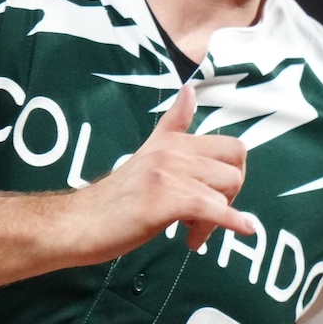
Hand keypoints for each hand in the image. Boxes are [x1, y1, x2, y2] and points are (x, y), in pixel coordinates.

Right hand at [60, 85, 252, 261]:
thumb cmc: (115, 197)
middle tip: (206, 217)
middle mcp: (173, 152)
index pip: (232, 147)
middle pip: (234, 169)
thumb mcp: (148, 153)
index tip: (216, 194)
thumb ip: (173, 125)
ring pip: (225, 191)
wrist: (80, 222)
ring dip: (218, 219)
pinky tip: (242, 229)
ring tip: (191, 233)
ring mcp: (168, 174)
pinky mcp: (164, 200)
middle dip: (230, 197)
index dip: (233, 174)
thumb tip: (189, 90)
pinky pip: (213, 208)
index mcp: (173, 141)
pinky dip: (232, 221)